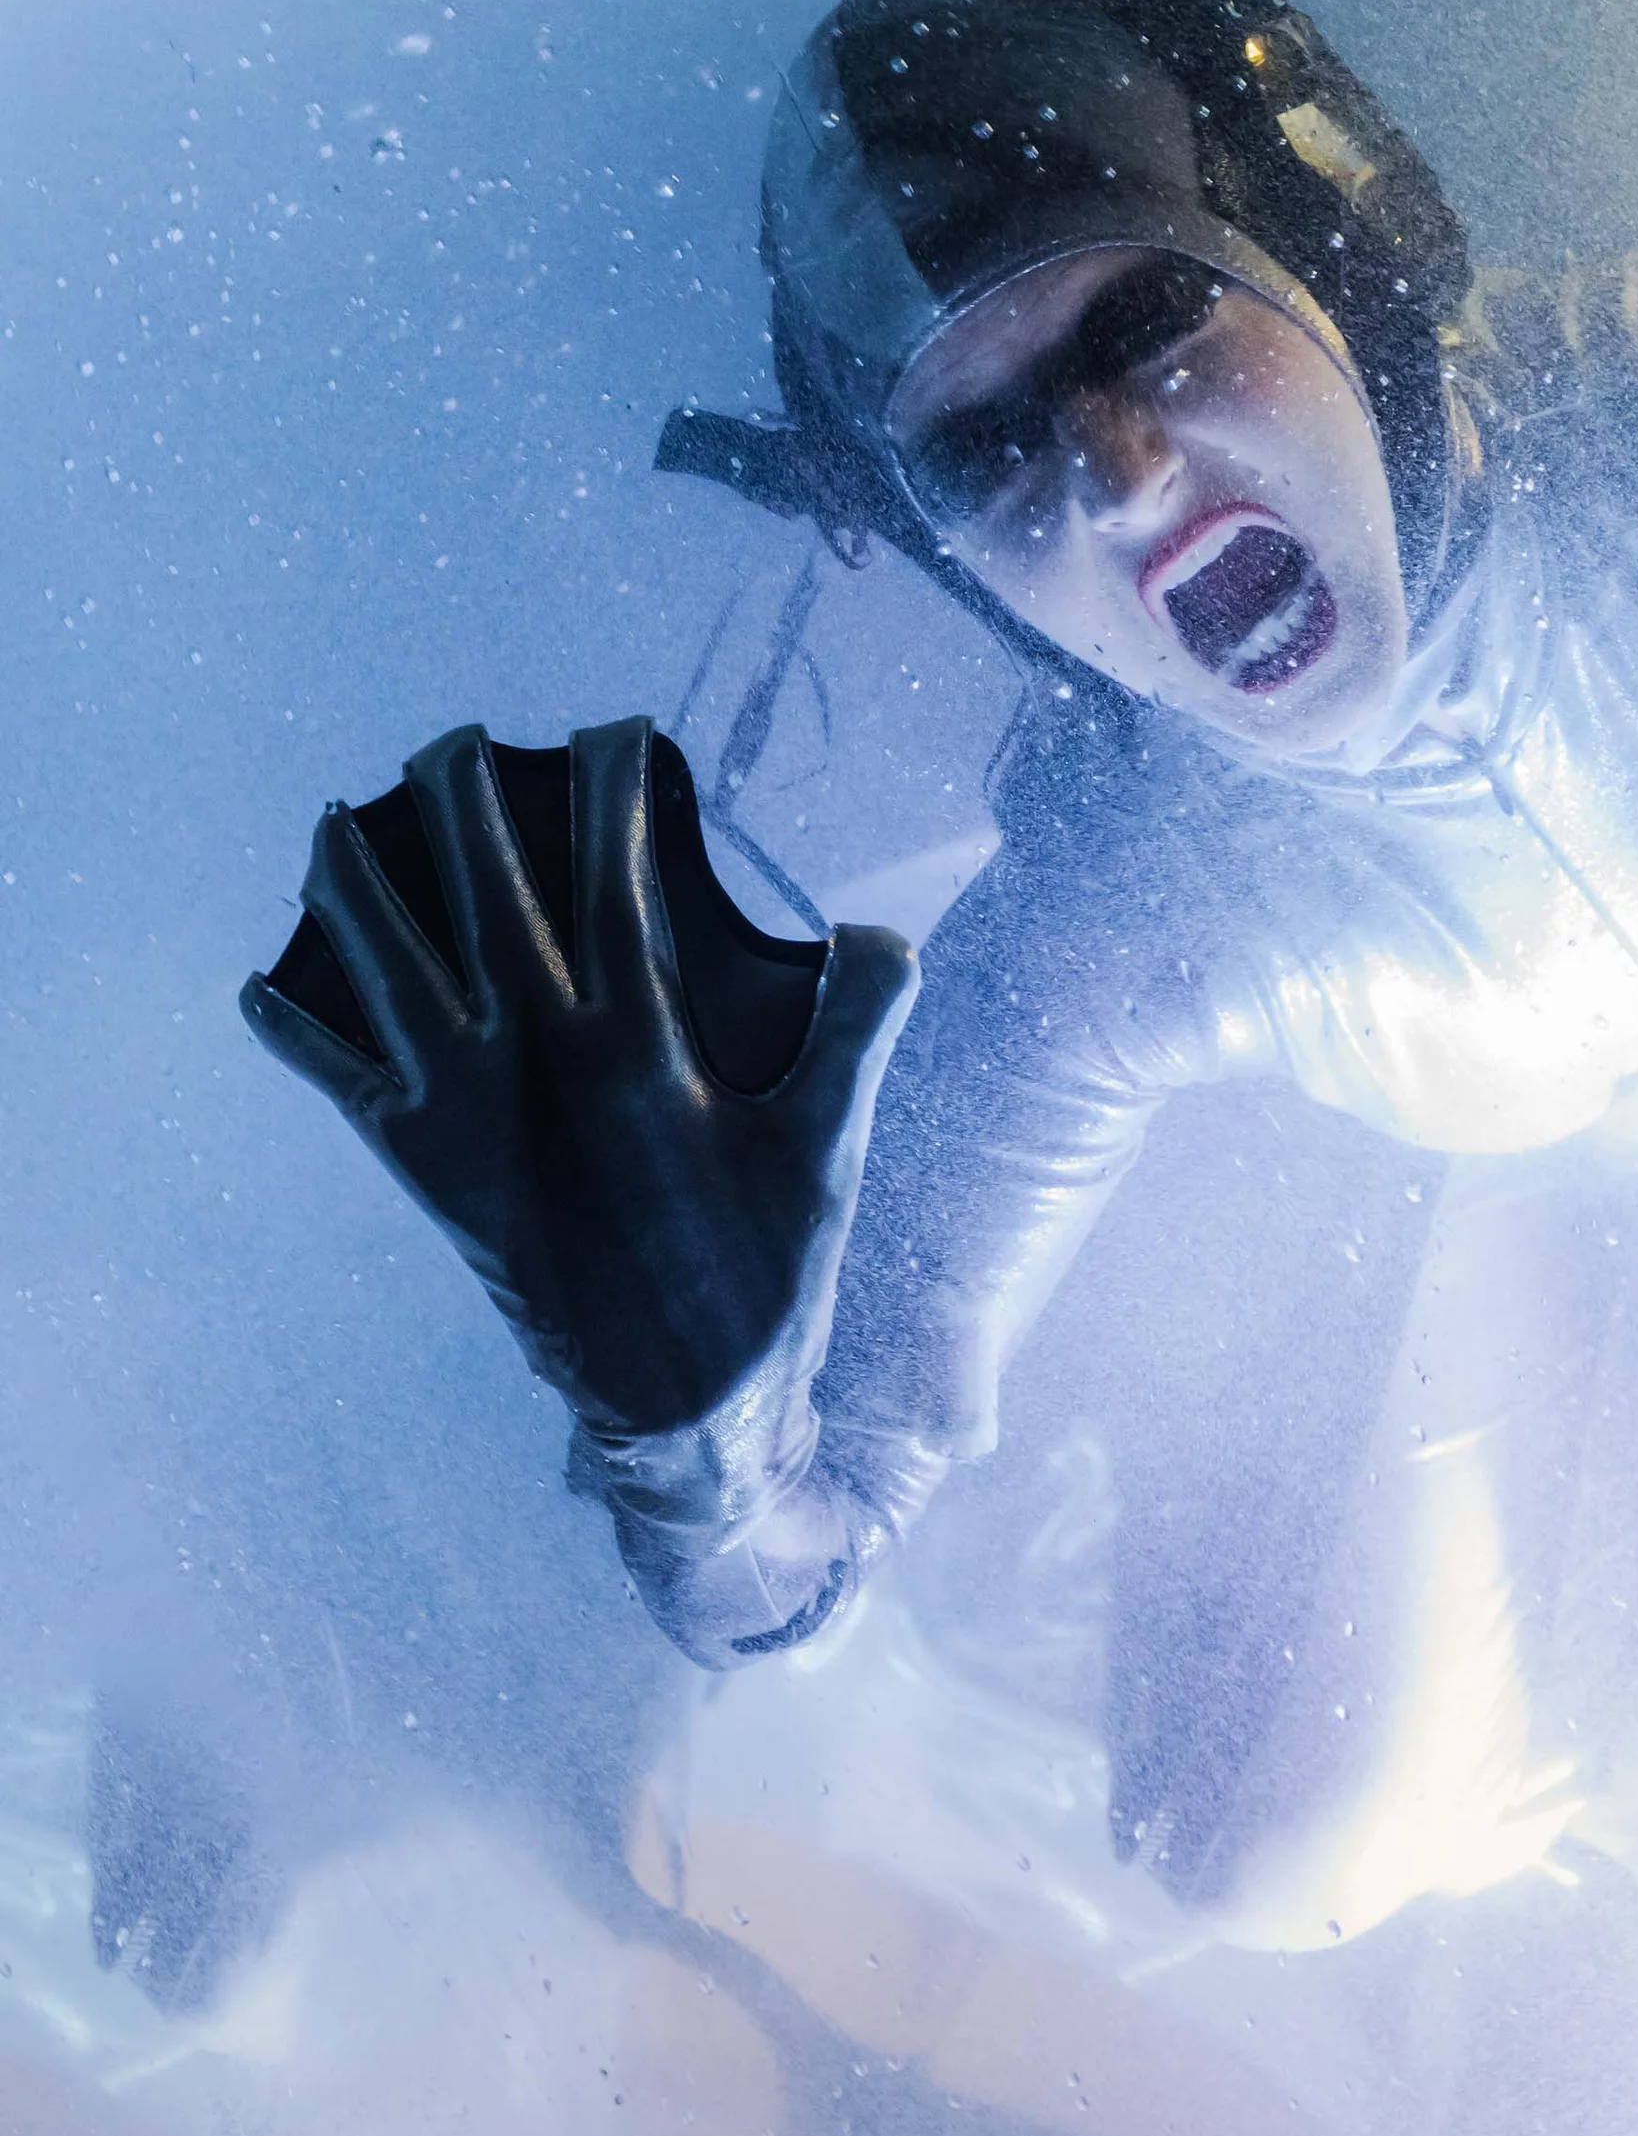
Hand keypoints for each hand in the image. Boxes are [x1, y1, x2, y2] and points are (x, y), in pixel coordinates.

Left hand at [240, 719, 915, 1466]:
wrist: (679, 1405)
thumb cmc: (763, 1273)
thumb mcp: (829, 1151)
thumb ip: (855, 1033)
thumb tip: (879, 930)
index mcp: (635, 1044)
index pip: (615, 878)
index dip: (610, 789)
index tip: (614, 730)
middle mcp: (533, 1059)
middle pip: (479, 888)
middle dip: (458, 796)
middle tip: (453, 739)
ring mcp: (464, 1109)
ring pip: (382, 960)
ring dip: (350, 881)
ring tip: (332, 820)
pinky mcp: (423, 1166)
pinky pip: (335, 1079)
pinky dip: (294, 1030)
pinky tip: (260, 987)